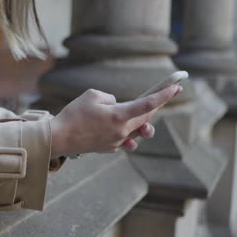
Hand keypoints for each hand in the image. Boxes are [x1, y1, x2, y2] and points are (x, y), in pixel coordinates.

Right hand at [50, 85, 181, 157]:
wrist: (59, 137)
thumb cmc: (74, 113)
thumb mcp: (92, 95)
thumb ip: (111, 98)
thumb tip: (117, 106)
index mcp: (119, 116)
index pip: (147, 104)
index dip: (164, 95)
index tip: (176, 88)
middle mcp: (122, 131)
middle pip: (146, 118)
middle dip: (154, 106)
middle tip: (163, 96)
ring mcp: (116, 142)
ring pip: (138, 131)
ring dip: (143, 122)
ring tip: (143, 119)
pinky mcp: (109, 148)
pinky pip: (125, 139)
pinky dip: (127, 132)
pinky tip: (123, 130)